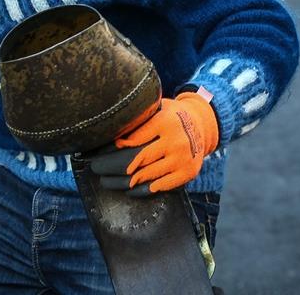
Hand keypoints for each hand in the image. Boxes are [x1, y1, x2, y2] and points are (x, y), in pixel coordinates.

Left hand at [89, 90, 218, 195]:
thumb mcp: (158, 108)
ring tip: (108, 182)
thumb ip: (139, 117)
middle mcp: (175, 141)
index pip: (134, 138)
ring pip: (147, 174)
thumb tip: (109, 128)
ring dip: (126, 181)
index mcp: (165, 122)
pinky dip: (143, 190)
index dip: (115, 147)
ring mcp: (182, 159)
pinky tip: (131, 190)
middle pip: (139, 158)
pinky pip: (161, 186)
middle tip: (97, 168)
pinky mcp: (187, 172)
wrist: (202, 125)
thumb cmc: (171, 115)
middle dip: (115, 166)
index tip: (99, 152)